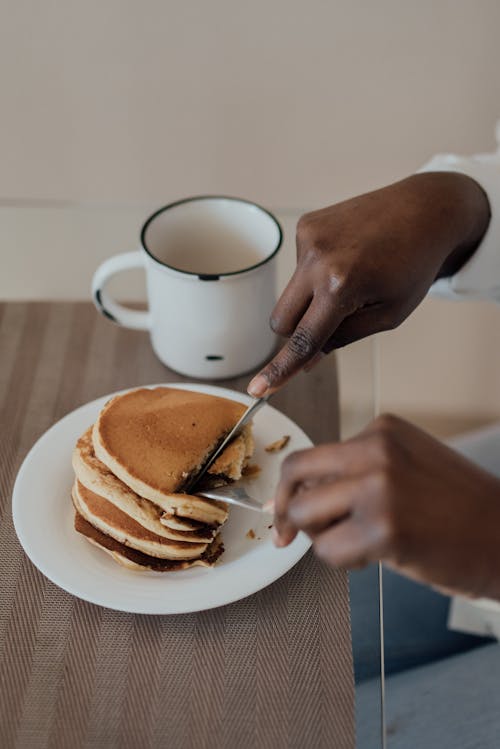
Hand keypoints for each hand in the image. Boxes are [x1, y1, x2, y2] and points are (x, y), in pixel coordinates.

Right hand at [248, 172, 488, 396]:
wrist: (426, 209)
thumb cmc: (415, 264)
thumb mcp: (389, 314)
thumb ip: (343, 338)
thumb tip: (307, 359)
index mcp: (341, 285)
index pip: (302, 339)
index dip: (280, 370)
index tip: (258, 389)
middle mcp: (317, 259)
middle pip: (281, 320)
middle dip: (299, 331)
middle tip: (334, 321)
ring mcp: (307, 238)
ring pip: (290, 294)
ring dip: (312, 298)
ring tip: (352, 277)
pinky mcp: (306, 225)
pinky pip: (299, 268)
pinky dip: (317, 273)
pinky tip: (347, 257)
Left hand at [272, 414, 499, 599]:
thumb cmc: (459, 510)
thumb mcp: (407, 465)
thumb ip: (358, 470)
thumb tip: (303, 493)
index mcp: (382, 430)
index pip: (313, 454)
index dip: (296, 488)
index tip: (289, 510)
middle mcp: (376, 450)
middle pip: (295, 473)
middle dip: (285, 508)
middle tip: (287, 534)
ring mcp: (379, 487)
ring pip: (305, 514)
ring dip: (321, 538)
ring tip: (356, 544)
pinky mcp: (384, 528)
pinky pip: (328, 551)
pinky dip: (342, 562)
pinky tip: (374, 557)